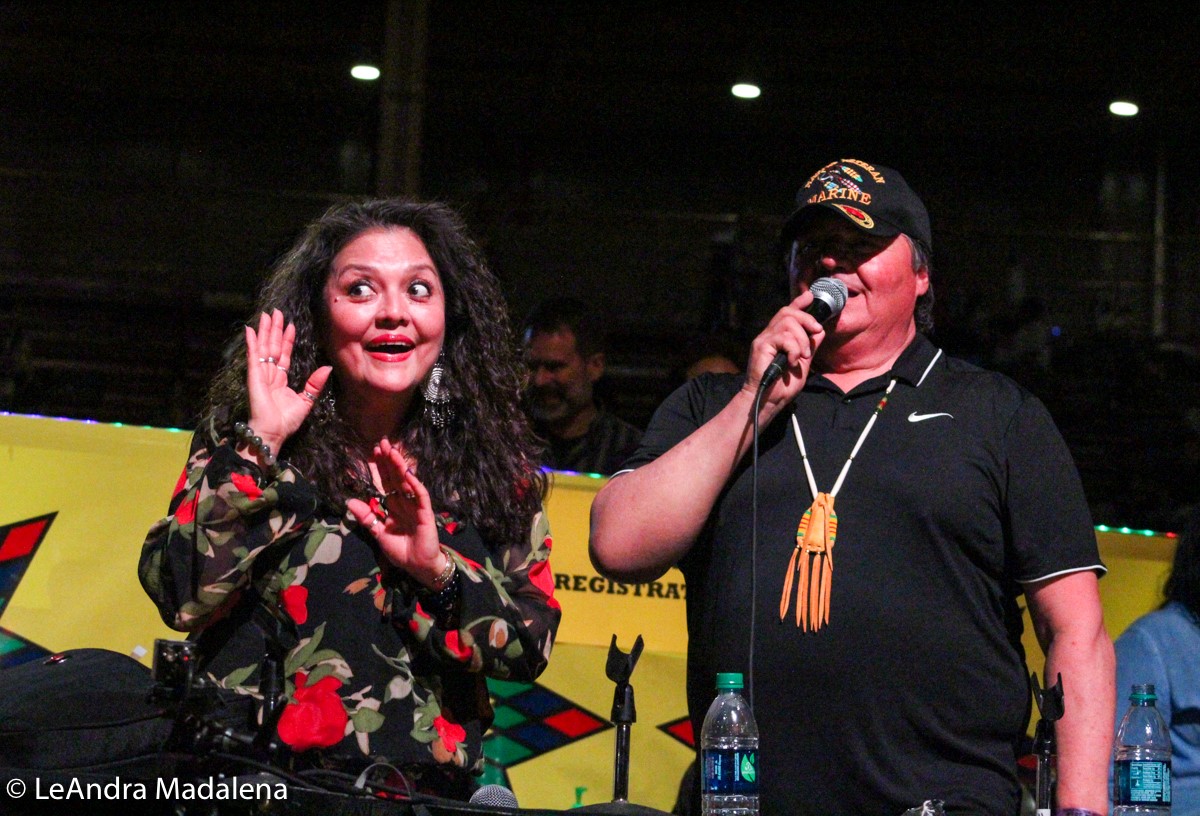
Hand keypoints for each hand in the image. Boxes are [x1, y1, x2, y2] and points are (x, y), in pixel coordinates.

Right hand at [244, 309, 332, 451]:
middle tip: (276, 312)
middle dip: (274, 329)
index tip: (290, 326)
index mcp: (280, 380)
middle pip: (272, 347)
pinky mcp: (254, 376)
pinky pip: (253, 356)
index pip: (284, 355)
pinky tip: (250, 330)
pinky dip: (251, 343)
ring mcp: (260, 374)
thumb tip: (327, 367)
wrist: (273, 433)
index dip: (286, 340)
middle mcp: (269, 374)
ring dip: (264, 330)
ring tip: (266, 314)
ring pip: (263, 347)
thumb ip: (314, 383)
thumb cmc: (286, 421)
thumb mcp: (306, 400)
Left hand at [346, 437, 447, 587]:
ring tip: (392, 451)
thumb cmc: (401, 551)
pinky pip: (420, 496)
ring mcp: (415, 506)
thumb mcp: (378, 534)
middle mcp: (403, 502)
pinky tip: (408, 473)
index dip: (377, 470)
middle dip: (388, 461)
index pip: (383, 484)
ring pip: (406, 482)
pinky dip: (415, 485)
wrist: (418, 566)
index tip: (369, 454)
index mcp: (392, 506)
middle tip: (381, 443)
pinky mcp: (426, 512)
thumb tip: (350, 501)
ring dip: (400, 467)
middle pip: (394, 478)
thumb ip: (366, 518)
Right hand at [742, 290, 826, 413]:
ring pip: (787, 323)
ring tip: (801, 357)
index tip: (810, 296)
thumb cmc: (782, 386)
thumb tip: (820, 330)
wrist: (769, 401)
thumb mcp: (803, 363)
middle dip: (806, 319)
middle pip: (787, 312)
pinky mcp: (761, 346)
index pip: (787, 313)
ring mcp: (763, 340)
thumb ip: (809, 346)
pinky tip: (792, 362)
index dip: (799, 303)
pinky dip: (793, 349)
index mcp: (778, 338)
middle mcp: (768, 335)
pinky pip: (783, 337)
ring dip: (802, 340)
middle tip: (815, 332)